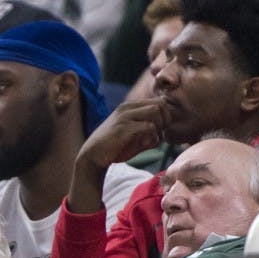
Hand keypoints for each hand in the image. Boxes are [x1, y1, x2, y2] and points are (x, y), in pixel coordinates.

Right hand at [69, 99, 169, 213]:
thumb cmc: (115, 147)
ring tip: (150, 140)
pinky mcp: (123, 128)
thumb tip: (165, 130)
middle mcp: (127, 107)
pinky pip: (149, 127)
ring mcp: (125, 116)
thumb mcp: (133, 135)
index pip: (159, 101)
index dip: (165, 117)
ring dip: (159, 127)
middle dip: (165, 120)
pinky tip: (144, 146)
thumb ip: (149, 130)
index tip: (160, 131)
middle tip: (158, 135)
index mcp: (130, 106)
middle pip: (161, 104)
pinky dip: (152, 138)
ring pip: (156, 112)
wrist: (93, 156)